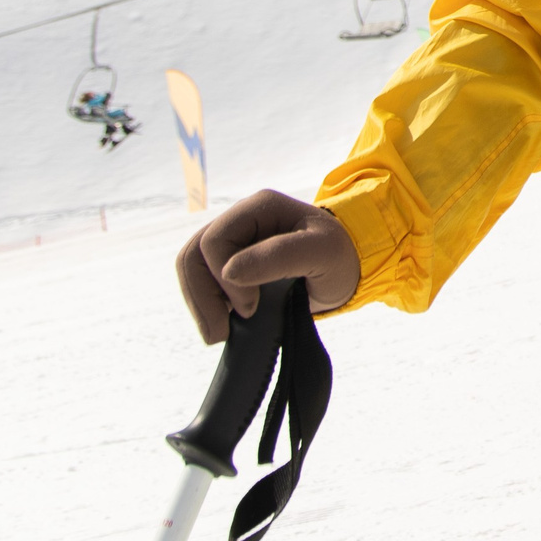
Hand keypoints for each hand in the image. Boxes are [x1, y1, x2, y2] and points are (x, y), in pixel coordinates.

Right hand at [175, 189, 361, 344]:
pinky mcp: (232, 264)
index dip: (223, 279)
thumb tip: (229, 271)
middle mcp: (241, 220)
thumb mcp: (321, 252)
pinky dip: (206, 305)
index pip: (213, 241)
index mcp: (259, 207)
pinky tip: (224, 322)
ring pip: (191, 269)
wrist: (349, 269)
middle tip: (222, 332)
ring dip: (199, 304)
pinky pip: (201, 282)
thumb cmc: (340, 255)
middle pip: (193, 254)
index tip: (251, 307)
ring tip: (219, 333)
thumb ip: (279, 256)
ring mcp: (234, 242)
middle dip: (202, 296)